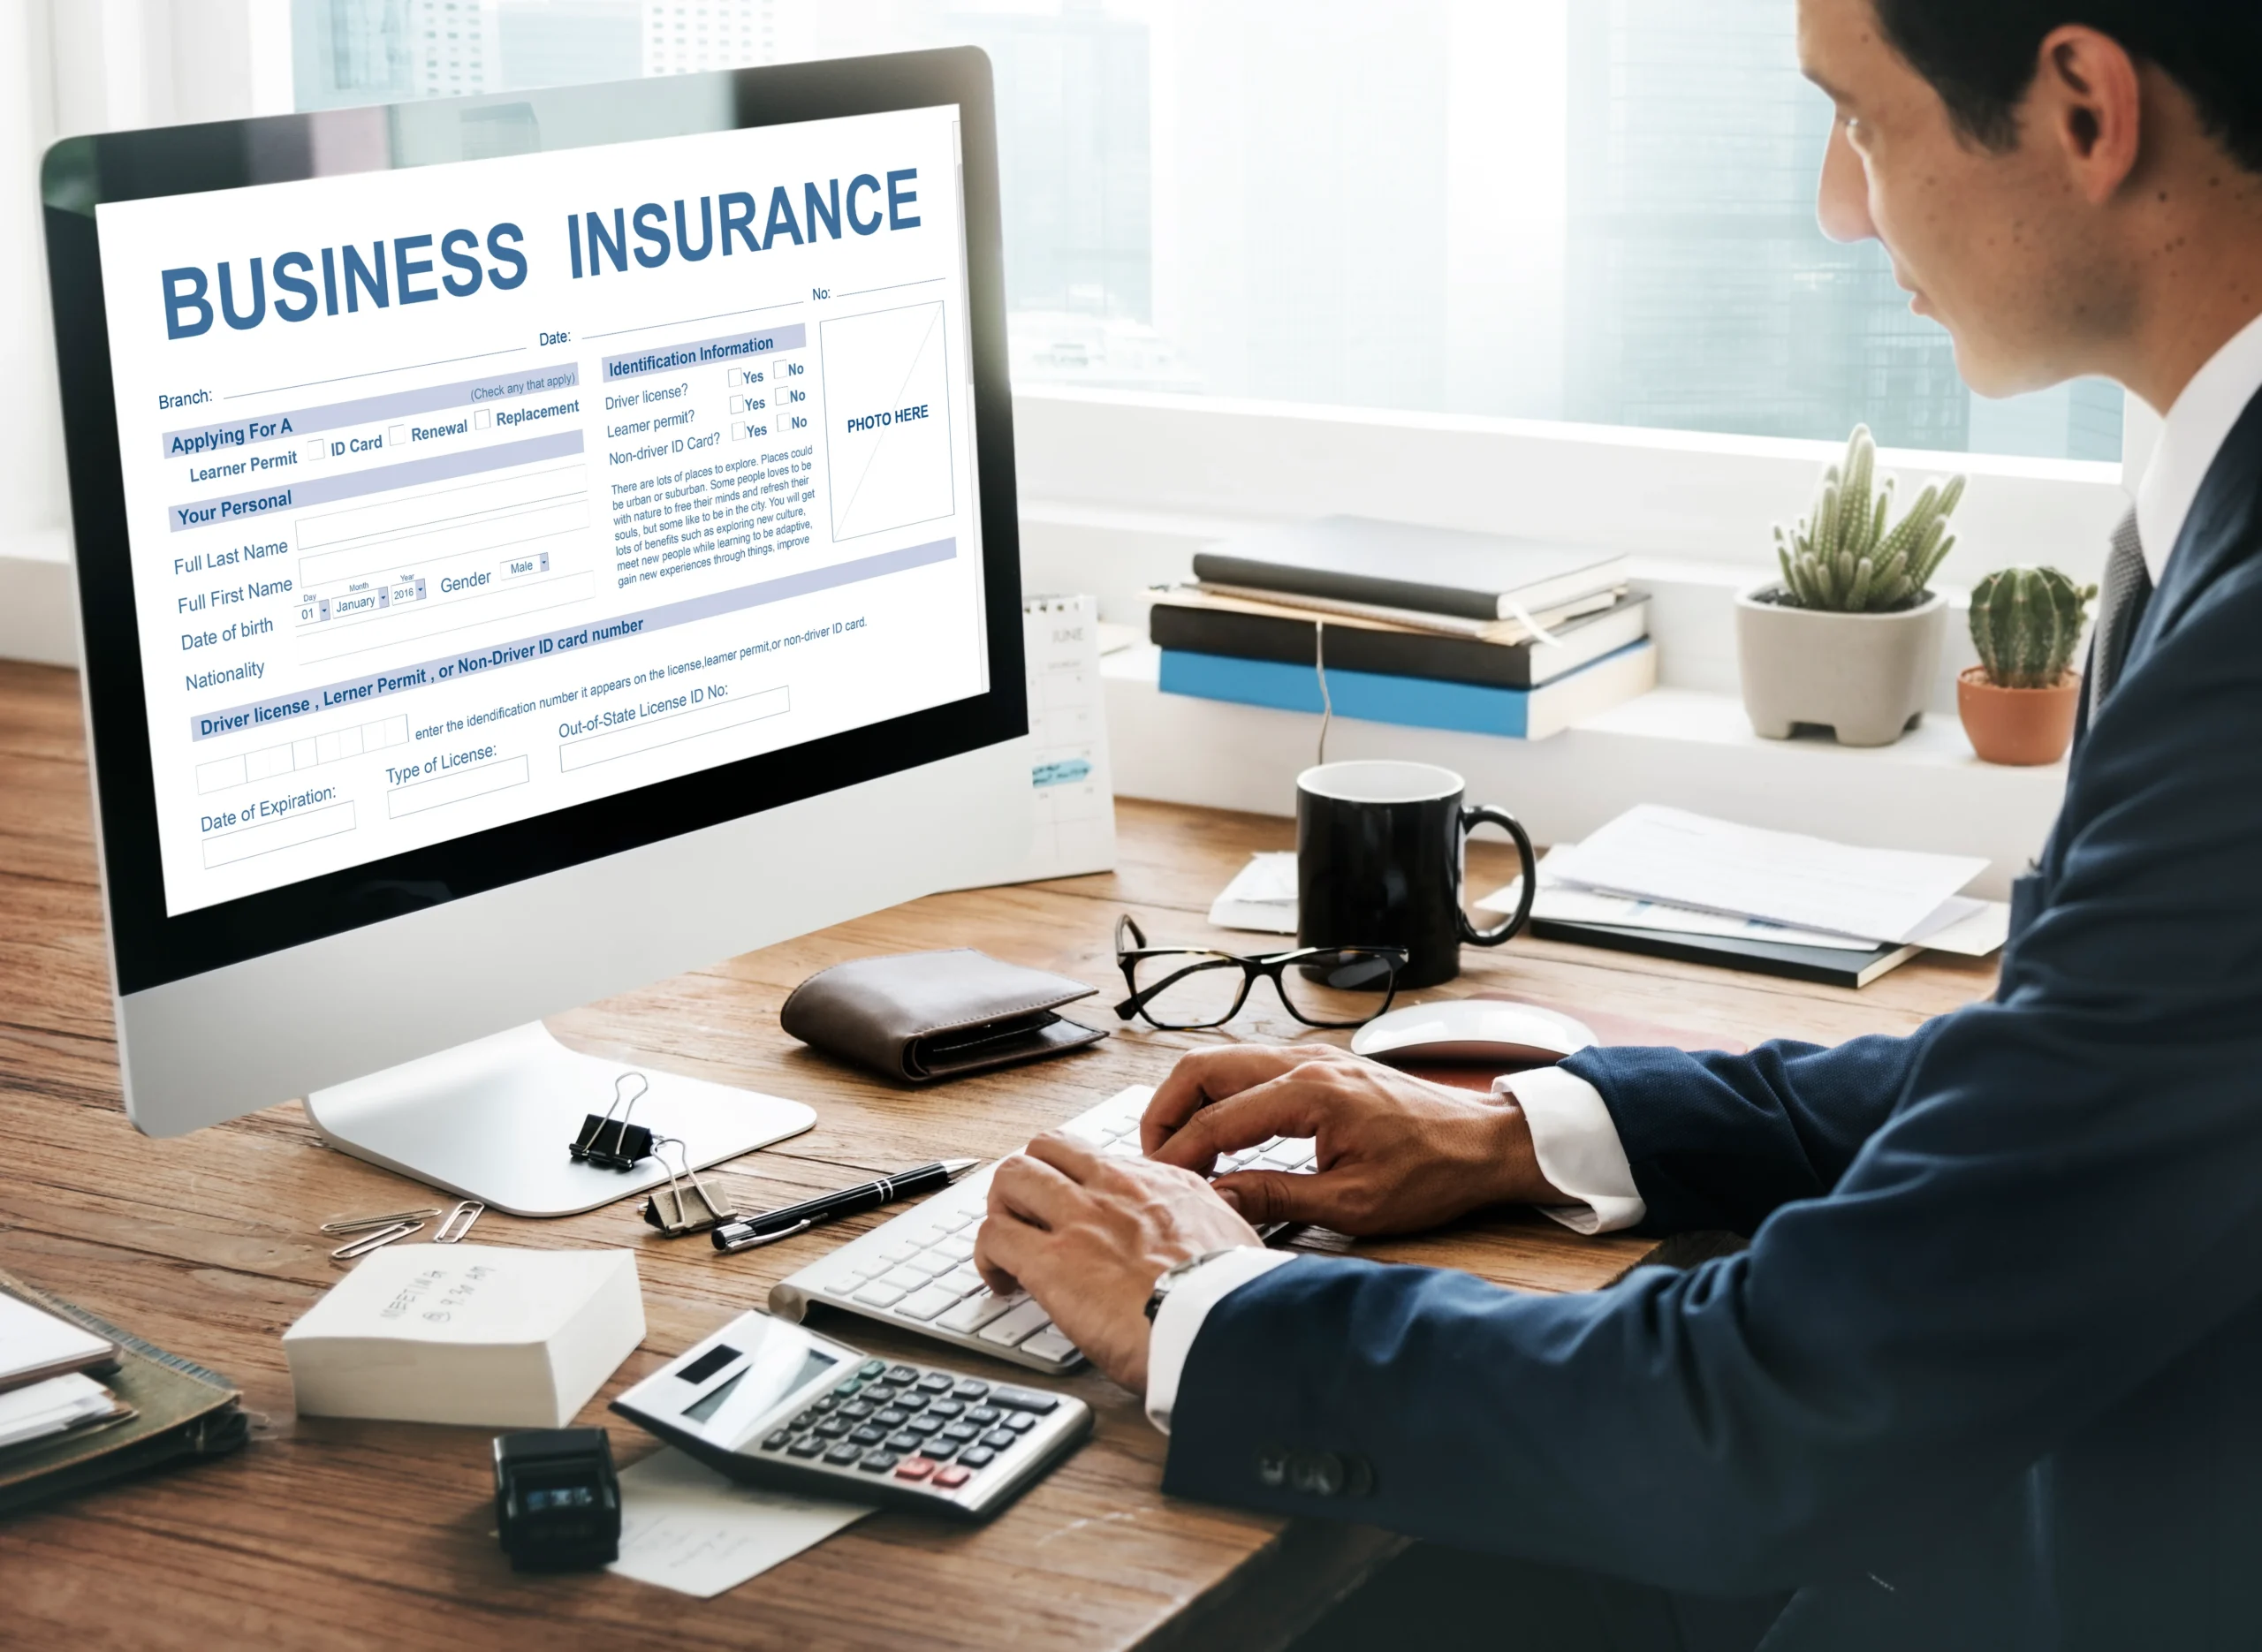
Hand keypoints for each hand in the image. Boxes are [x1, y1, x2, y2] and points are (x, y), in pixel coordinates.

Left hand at [974, 1131, 1263, 1393]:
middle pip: (1047, 1149)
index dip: (1076, 1182)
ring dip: (1001, 1211)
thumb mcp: (1235, 1238)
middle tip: (1028, 1218)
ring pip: (1011, 1178)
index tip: (1075, 1211)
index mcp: (1162, 1183)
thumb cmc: (1233, 1298)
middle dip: (1029, 1180)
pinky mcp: (1050, 1261)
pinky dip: (987, 1258)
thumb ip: (1209, 1224)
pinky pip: (993, 1236)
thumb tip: (1207, 1232)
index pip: (1098, 1158)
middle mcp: (1116, 1188)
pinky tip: (1001, 1283)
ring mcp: (1079, 1219)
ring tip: (1006, 1248)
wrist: (1225, 1326)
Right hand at [1142, 1044, 1565, 1235]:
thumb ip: (1277, 1197)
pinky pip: (1250, 1069)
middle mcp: (1306, 1062)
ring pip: (1223, 1061)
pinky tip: (1220, 1136)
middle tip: (1154, 1160)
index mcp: (1311, 1093)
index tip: (1158, 1185)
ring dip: (1190, 1101)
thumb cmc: (1433, 1173)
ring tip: (1179, 1151)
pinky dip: (1220, 1096)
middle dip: (1166, 1112)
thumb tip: (1217, 1200)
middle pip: (1203, 1068)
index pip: (1217, 1119)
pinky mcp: (1321, 1067)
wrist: (1485, 1144)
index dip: (1178, 1155)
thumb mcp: (1353, 1204)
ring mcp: (1313, 1058)